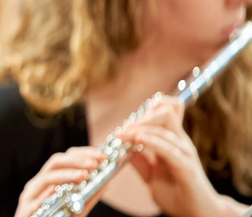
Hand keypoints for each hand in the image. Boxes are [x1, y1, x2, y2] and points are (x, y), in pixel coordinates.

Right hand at [15, 147, 104, 216]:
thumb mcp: (74, 210)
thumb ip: (87, 198)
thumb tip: (105, 184)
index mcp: (47, 182)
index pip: (64, 160)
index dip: (82, 154)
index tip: (100, 155)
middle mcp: (37, 185)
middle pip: (54, 163)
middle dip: (75, 161)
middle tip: (94, 163)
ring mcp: (30, 197)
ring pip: (46, 178)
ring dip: (66, 174)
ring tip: (83, 175)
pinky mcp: (26, 211)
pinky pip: (37, 201)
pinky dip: (48, 194)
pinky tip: (58, 190)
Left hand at [120, 96, 239, 216]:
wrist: (194, 212)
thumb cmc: (176, 192)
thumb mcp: (150, 173)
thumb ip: (139, 159)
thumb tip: (122, 146)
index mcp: (173, 141)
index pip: (166, 110)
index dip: (147, 110)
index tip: (127, 123)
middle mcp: (180, 142)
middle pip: (166, 112)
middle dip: (142, 116)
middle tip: (123, 129)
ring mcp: (184, 153)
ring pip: (166, 126)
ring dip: (141, 128)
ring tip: (124, 135)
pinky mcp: (186, 167)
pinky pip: (169, 149)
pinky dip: (152, 141)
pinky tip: (138, 140)